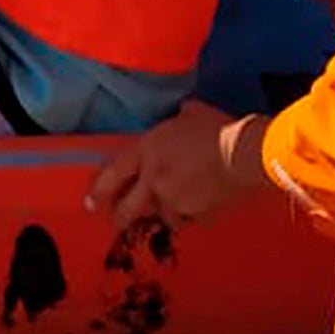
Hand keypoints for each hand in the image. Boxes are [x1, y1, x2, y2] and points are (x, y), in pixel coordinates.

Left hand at [86, 100, 261, 226]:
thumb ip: (179, 118)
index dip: (100, 190)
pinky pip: (189, 219)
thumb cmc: (217, 127)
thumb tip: (183, 113)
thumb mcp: (191, 113)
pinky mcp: (197, 216)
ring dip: (165, 213)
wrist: (244, 154)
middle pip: (129, 208)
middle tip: (120, 219)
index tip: (90, 203)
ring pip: (162, 216)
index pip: (115, 173)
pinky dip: (192, 215)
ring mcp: (175, 201)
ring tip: (175, 205)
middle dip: (122, 216)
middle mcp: (154, 180)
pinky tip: (202, 205)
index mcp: (148, 150)